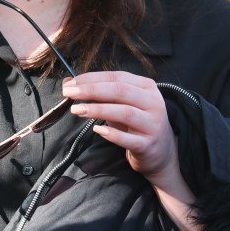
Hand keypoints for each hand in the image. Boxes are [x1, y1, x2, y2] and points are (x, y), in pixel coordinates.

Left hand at [63, 71, 199, 230]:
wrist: (161, 153)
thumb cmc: (136, 124)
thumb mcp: (121, 104)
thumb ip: (98, 93)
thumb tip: (68, 82)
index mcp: (146, 87)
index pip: (117, 77)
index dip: (92, 78)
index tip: (70, 83)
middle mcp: (153, 103)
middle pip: (120, 91)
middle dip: (91, 90)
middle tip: (69, 94)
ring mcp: (153, 124)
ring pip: (124, 112)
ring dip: (98, 110)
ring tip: (77, 110)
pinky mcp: (149, 145)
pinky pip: (128, 139)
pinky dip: (111, 134)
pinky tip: (97, 130)